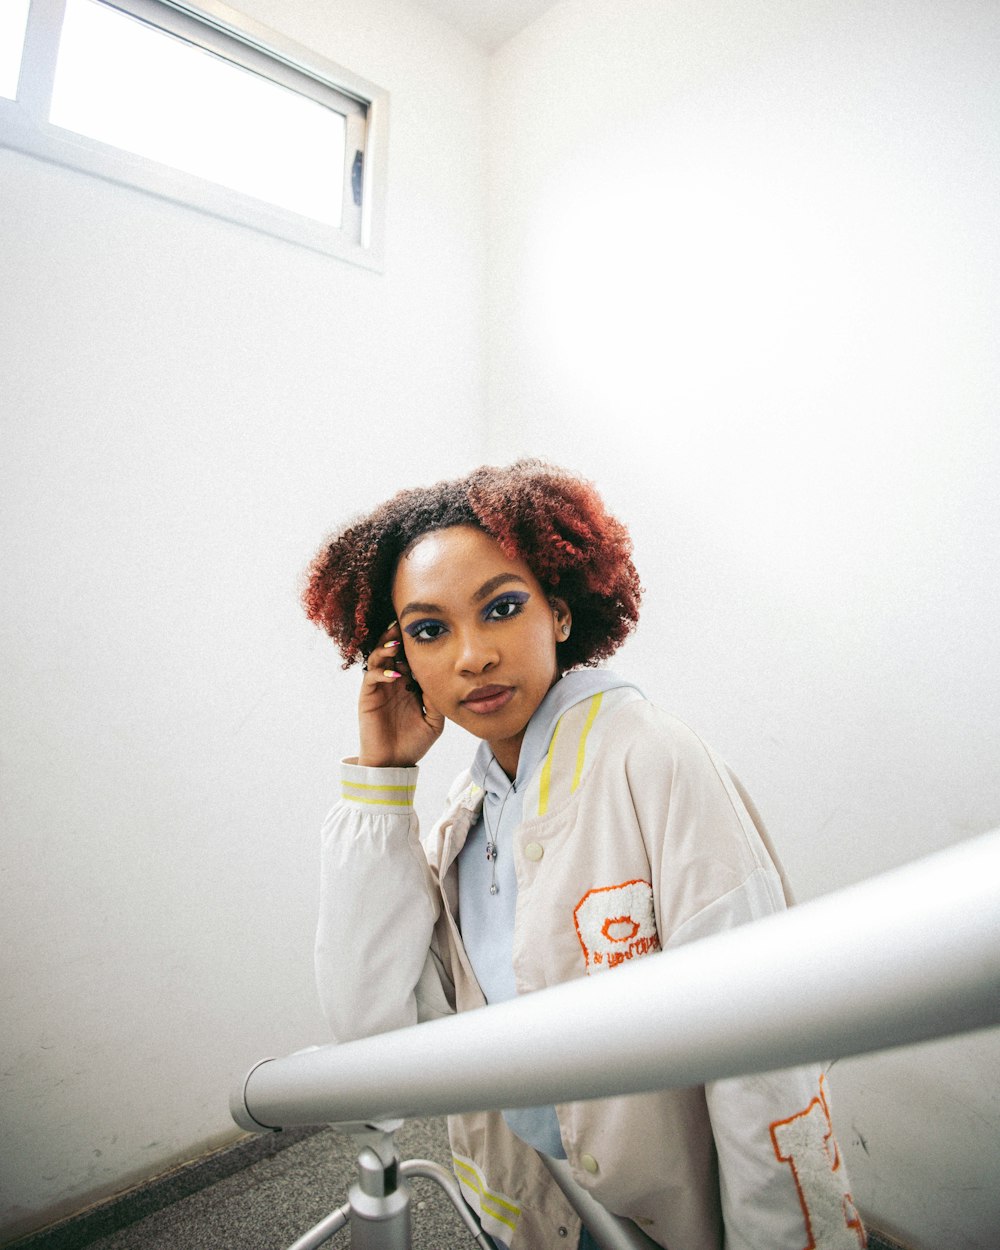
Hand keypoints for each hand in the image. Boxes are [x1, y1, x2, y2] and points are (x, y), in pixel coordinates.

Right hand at [356, 622, 444, 767]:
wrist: (394, 763)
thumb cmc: (414, 742)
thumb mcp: (434, 721)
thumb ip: (436, 700)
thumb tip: (440, 678)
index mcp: (408, 683)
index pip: (409, 655)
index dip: (414, 643)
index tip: (425, 629)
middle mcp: (393, 681)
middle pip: (390, 649)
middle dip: (396, 636)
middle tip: (404, 625)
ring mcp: (379, 687)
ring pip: (377, 658)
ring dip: (385, 648)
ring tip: (396, 644)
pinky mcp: (368, 697)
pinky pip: (371, 677)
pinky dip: (381, 672)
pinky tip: (395, 676)